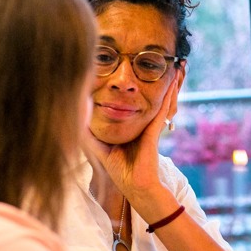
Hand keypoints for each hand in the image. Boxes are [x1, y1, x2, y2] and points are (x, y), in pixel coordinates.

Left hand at [82, 77, 178, 208]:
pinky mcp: (154, 132)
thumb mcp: (100, 148)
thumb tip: (73, 121)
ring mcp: (151, 127)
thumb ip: (89, 135)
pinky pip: (162, 110)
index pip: (136, 103)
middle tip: (167, 63)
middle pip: (152, 97)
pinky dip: (169, 97)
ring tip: (177, 67)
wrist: (135, 186)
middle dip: (159, 82)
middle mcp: (144, 124)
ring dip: (170, 84)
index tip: (139, 72)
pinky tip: (172, 84)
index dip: (139, 88)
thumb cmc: (120, 171)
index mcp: (133, 127)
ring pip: (161, 100)